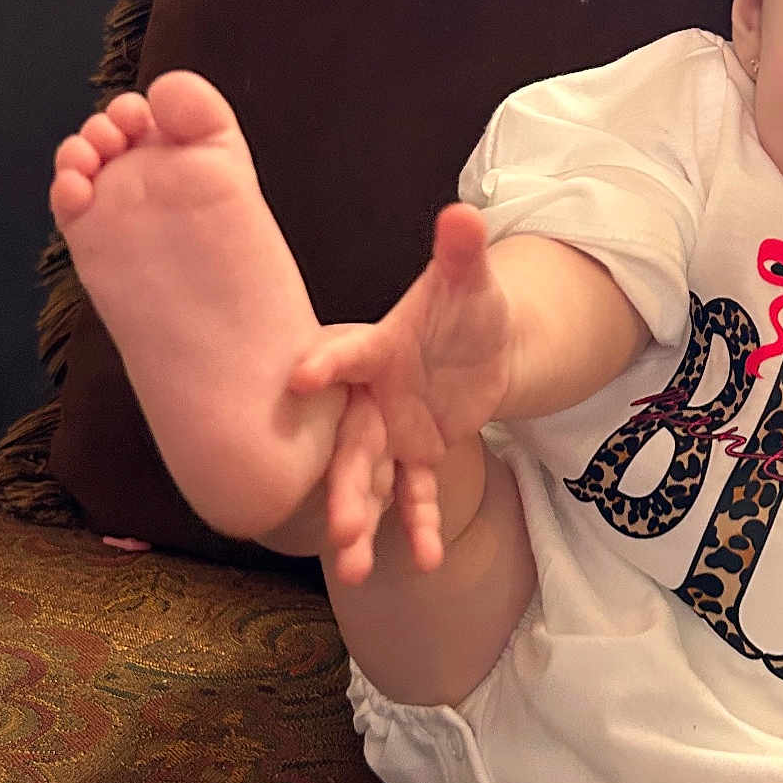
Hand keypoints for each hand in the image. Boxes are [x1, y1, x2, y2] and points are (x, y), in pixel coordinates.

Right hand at [288, 204, 511, 582]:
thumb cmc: (466, 306)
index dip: (326, 365)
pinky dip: (423, 525)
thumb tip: (463, 212)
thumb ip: (460, 254)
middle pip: (351, 445)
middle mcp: (374, 396)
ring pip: (370, 481)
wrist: (482, 344)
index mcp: (378, 349)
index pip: (347, 356)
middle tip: (335, 527)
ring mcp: (392, 431)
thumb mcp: (470, 283)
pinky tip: (428, 560)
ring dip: (363, 522)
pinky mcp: (418, 454)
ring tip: (356, 570)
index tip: (299, 379)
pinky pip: (418, 494)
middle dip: (342, 487)